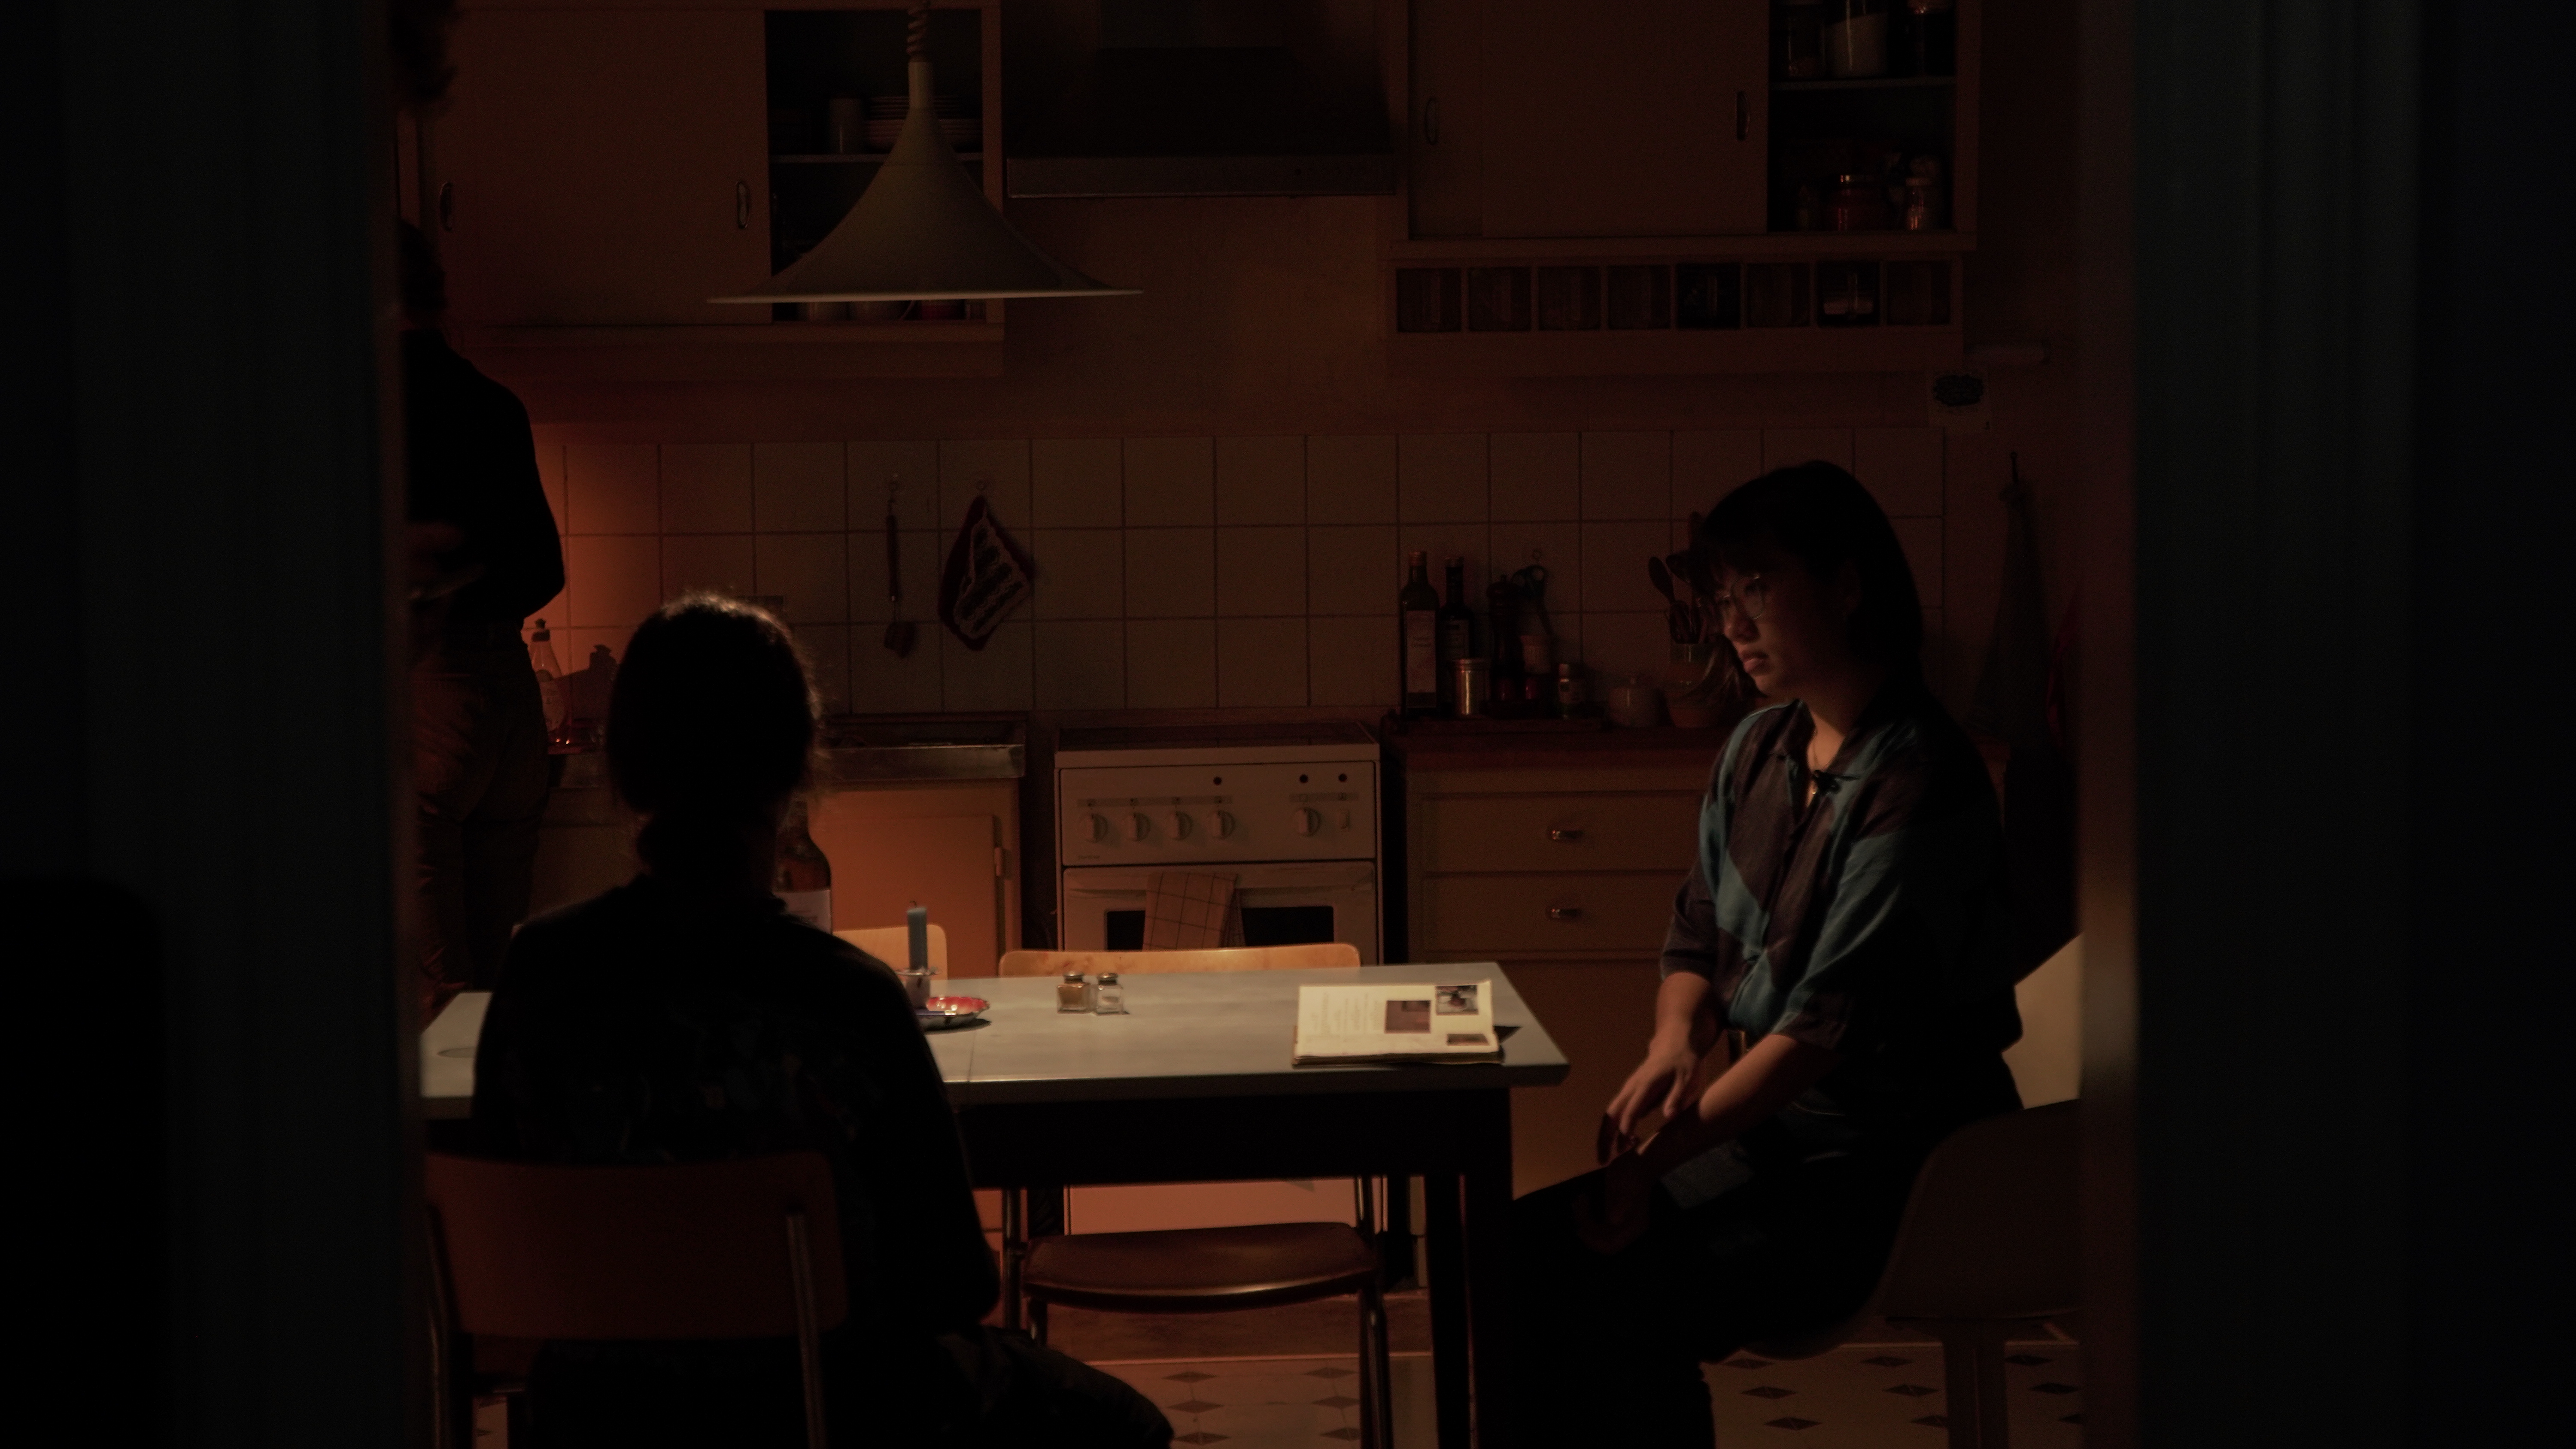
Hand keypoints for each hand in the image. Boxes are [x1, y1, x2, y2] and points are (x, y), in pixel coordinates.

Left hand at [1573, 1148, 1656, 1255]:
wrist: (1637, 1163)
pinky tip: (1582, 1199)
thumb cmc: (1633, 1174)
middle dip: (1586, 1227)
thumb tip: (1613, 1221)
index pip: (1611, 1245)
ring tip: (1579, 1200)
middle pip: (1600, 1240)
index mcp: (1633, 1227)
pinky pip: (1595, 1221)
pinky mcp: (1611, 1215)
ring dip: (1583, 1218)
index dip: (1594, 1242)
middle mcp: (1626, 1229)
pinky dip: (1585, 1213)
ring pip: (1595, 1231)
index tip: (1580, 1229)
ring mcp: (1619, 1223)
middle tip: (1578, 1207)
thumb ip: (1621, 1204)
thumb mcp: (1627, 1187)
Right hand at [1603, 1036, 1702, 1157]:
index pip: (1630, 1110)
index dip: (1626, 1130)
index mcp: (1645, 1085)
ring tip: (1606, 1158)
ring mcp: (1629, 1090)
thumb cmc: (1684, 1062)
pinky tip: (1623, 1146)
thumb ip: (1677, 1096)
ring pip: (1611, 1114)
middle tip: (1602, 1160)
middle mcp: (1632, 1088)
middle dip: (1604, 1137)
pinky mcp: (1632, 1094)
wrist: (1676, 1043)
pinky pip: (1618, 1113)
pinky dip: (1614, 1129)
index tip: (1624, 1149)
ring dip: (1606, 1136)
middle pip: (1611, 1114)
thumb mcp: (1688, 1078)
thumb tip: (1669, 1116)